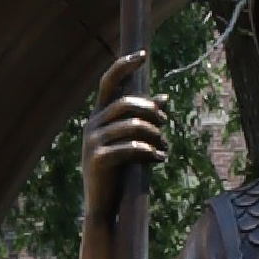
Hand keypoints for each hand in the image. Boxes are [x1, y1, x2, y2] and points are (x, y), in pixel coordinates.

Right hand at [82, 51, 169, 217]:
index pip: (109, 82)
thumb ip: (143, 119)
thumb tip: (165, 97)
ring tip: (165, 146)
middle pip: (126, 103)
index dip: (124, 65)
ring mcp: (92, 141)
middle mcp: (92, 124)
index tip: (143, 55)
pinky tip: (160, 159)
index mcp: (98, 116)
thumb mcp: (130, 141)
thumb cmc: (119, 170)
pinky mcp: (97, 159)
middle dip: (150, 110)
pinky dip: (149, 151)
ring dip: (155, 134)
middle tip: (166, 123)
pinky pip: (130, 147)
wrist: (103, 203)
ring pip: (132, 125)